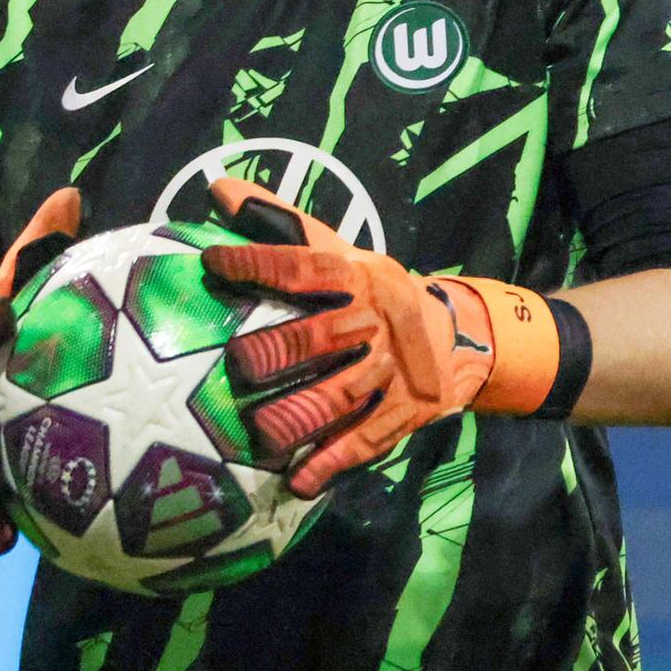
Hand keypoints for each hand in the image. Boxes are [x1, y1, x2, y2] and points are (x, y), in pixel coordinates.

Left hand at [198, 179, 555, 496]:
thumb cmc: (373, 290)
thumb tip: (218, 189)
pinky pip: (370, 439)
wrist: (457, 334)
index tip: (213, 264)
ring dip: (303, 414)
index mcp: (359, 274)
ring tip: (261, 432)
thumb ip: (280, 225)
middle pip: (327, 334)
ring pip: (346, 393)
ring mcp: (394, 369)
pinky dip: (335, 461)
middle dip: (281, 350)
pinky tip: (299, 481)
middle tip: (237, 365)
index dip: (260, 262)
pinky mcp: (406, 411)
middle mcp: (378, 319)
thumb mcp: (338, 251)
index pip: (306, 264)